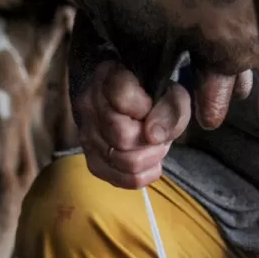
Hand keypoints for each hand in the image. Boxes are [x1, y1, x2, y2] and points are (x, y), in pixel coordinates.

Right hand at [76, 61, 253, 188]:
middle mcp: (89, 106)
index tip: (149, 103)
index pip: (121, 97)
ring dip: (150, 157)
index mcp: (107, 77)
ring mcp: (87, 135)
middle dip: (152, 138)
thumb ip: (171, 106)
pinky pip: (123, 180)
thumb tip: (154, 137)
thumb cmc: (153, 89)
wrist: (131, 95)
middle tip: (159, 129)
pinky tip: (149, 160)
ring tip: (155, 144)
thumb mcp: (169, 87)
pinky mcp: (93, 160)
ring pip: (124, 162)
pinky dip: (144, 175)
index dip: (144, 107)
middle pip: (123, 138)